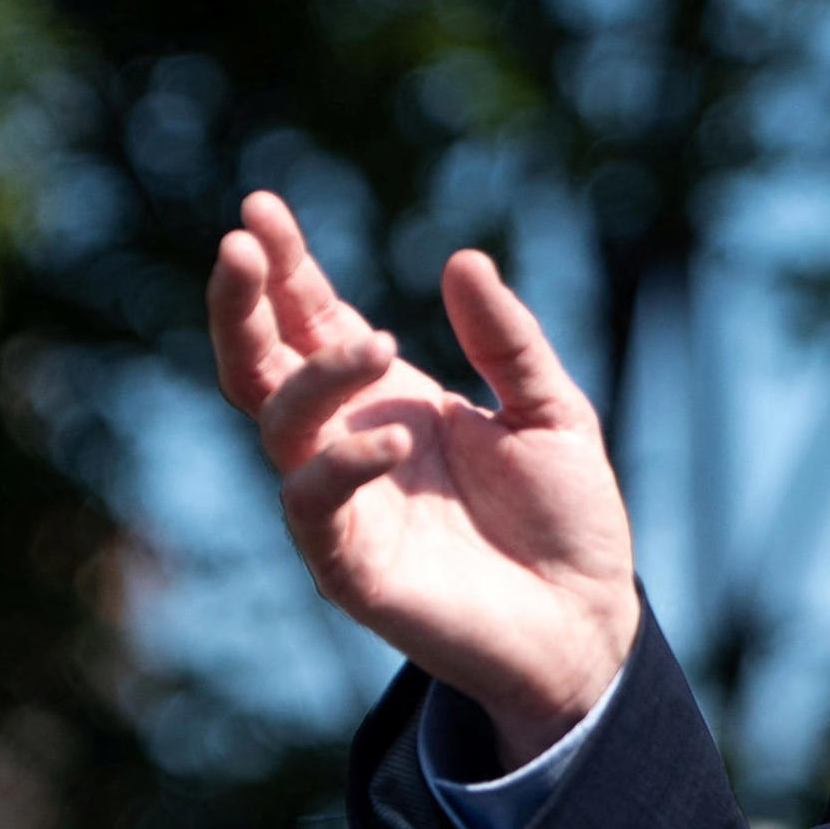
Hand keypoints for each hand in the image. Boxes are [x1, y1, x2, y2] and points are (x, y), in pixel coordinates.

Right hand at [207, 192, 637, 762]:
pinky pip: (313, 507)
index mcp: (388, 399)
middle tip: (241, 245)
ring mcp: (343, 505)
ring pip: (278, 426)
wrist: (588, 619)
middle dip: (242, 306)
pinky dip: (340, 465)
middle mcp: (348, 443)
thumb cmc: (566, 517)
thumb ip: (507, 343)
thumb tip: (464, 260)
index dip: (286, 268)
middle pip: (261, 366)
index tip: (262, 208)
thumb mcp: (553, 411)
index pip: (314, 321)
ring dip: (313, 378)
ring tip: (375, 346)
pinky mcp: (349, 566)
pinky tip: (389, 439)